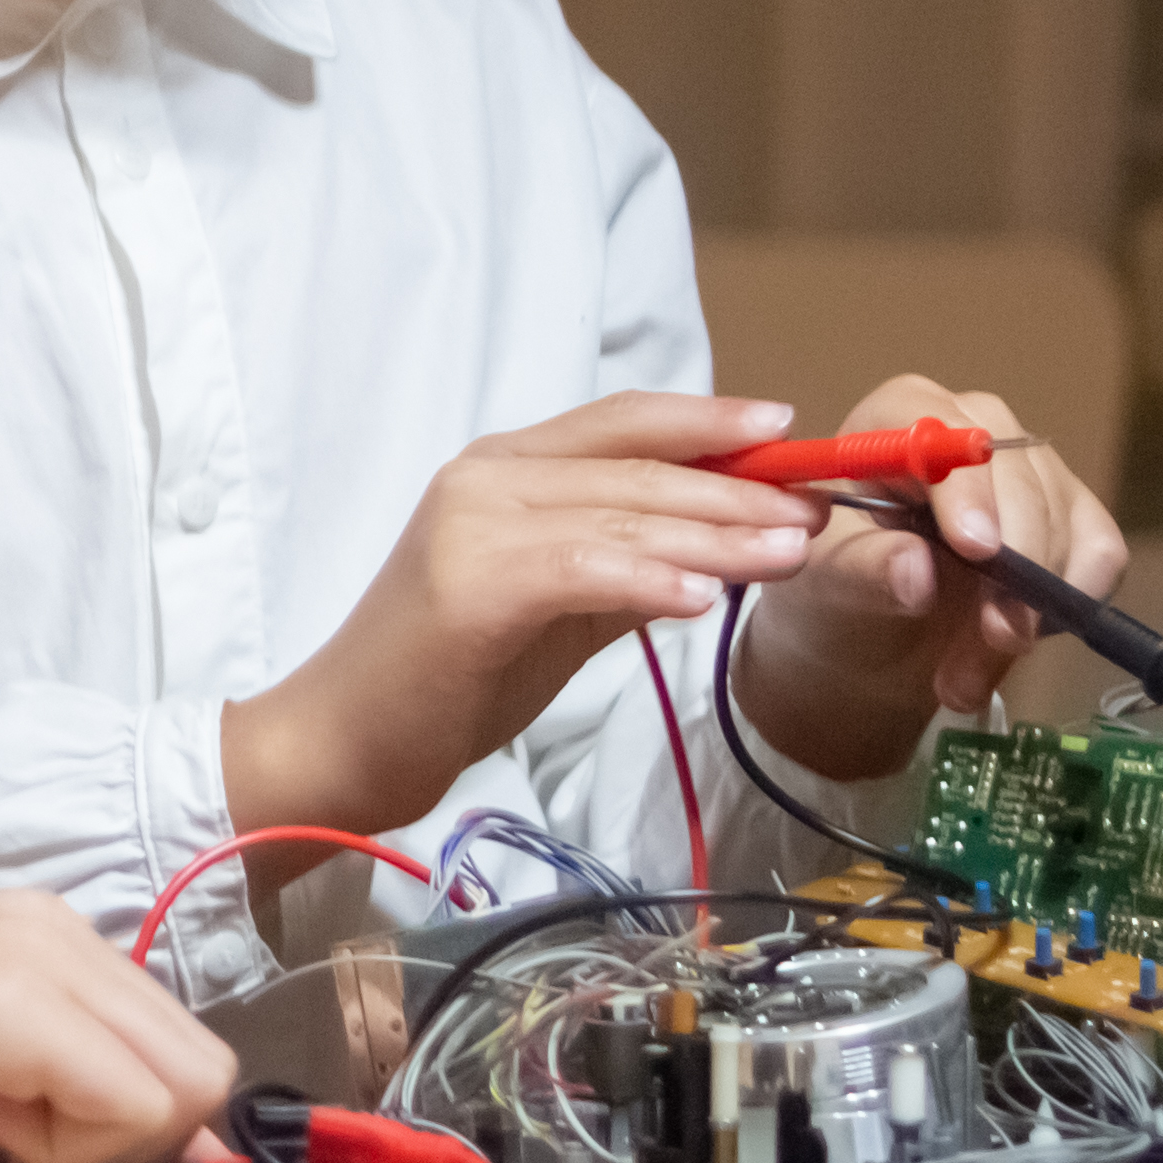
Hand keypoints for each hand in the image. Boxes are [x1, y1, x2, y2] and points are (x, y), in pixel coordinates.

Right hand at [0, 889, 236, 1162]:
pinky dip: (73, 1151)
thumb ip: (40, 1117)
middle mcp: (57, 931)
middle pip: (198, 1069)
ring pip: (183, 1084)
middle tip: (9, 1159)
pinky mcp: (17, 1001)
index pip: (172, 1055)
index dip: (131, 1136)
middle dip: (130, 1144)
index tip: (30, 1161)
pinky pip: (130, 1103)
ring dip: (100, 1144)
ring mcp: (41, 955)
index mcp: (40, 943)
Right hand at [219, 394, 817, 854]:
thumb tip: (719, 548)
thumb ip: (621, 566)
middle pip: (636, 467)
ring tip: (790, 555)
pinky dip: (649, 579)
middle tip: (818, 513)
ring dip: (716, 535)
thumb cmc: (444, 680)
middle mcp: (484, 478)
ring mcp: (471, 525)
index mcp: (501, 469)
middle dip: (739, 490)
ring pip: (621, 515)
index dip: (709, 421)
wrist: (344, 741)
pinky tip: (705, 599)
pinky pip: (581, 570)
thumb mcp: (553, 609)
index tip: (790, 434)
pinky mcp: (469, 585)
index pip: (622, 421)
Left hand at [731, 376, 1127, 776]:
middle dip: (1010, 568)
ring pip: (1060, 525)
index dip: (964, 486)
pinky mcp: (1074, 515)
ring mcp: (1030, 470)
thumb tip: (917, 571)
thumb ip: (863, 573)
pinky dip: (1069, 607)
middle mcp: (972, 428)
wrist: (870, 639)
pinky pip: (1100, 552)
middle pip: (1016, 476)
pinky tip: (1014, 648)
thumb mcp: (828, 587)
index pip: (936, 429)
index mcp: (894, 421)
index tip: (977, 548)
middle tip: (995, 638)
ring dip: (1027, 612)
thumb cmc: (837, 593)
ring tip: (964, 676)